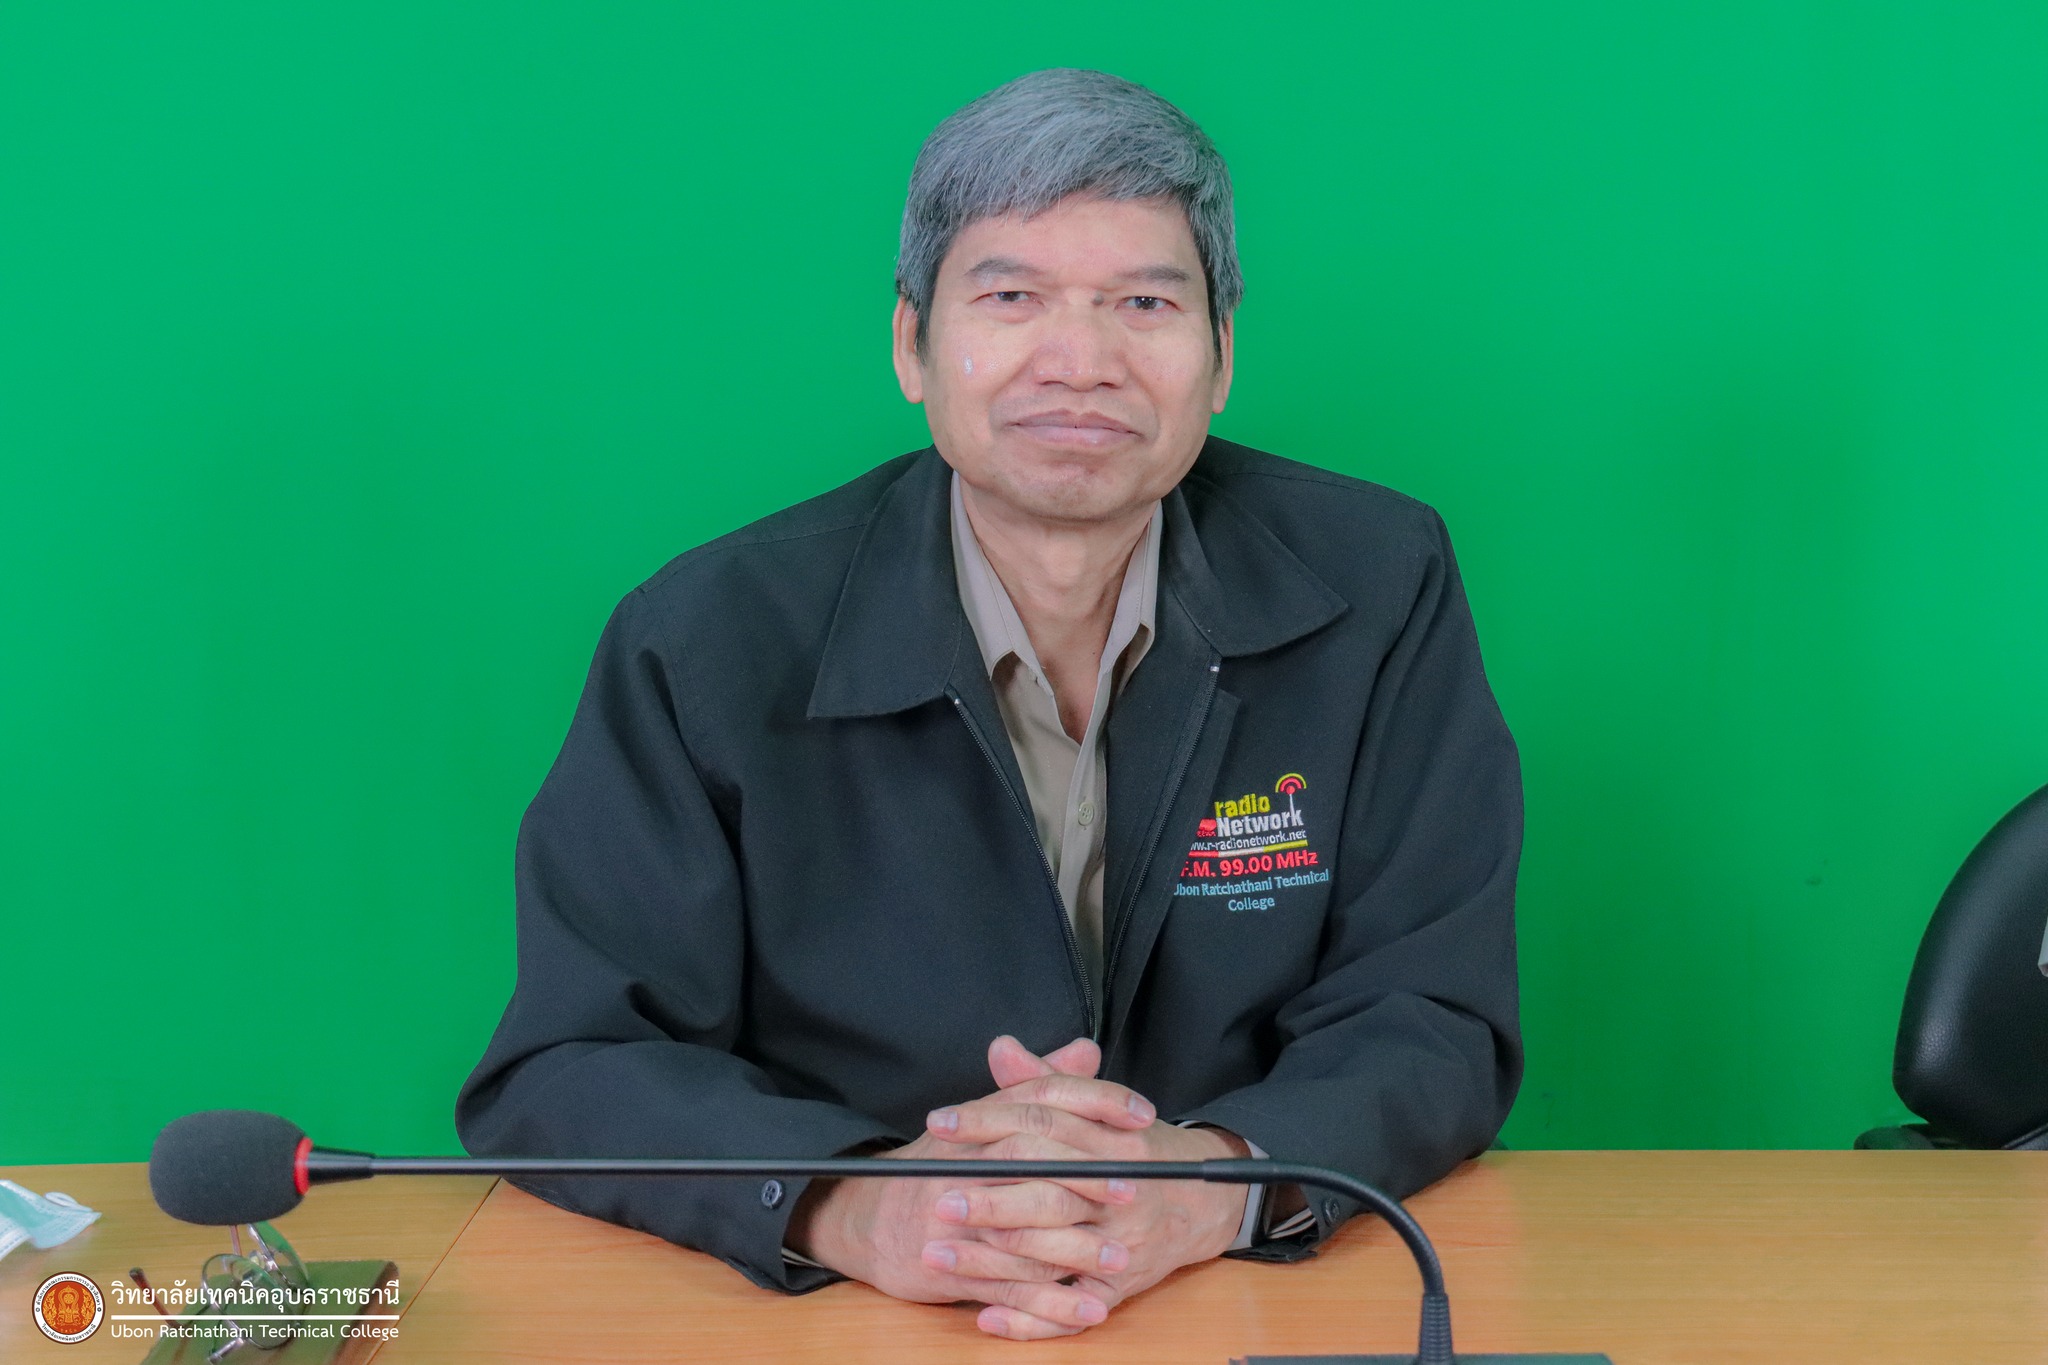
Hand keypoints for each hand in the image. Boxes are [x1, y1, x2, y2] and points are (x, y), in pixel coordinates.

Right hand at [783, 1038, 1123, 1336]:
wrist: (867, 1219)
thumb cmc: (939, 1167)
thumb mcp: (985, 1118)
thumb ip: (1039, 1085)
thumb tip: (1086, 1052)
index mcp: (980, 1125)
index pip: (1041, 1100)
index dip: (1095, 1103)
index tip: (1142, 1114)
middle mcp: (966, 1166)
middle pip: (1032, 1160)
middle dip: (1088, 1176)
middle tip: (1135, 1189)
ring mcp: (957, 1222)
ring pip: (1024, 1231)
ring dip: (1077, 1249)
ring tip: (1122, 1259)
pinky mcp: (953, 1271)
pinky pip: (1008, 1289)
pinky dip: (1051, 1305)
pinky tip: (1090, 1308)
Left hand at [920, 1036, 1251, 1338]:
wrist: (1206, 1203)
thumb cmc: (1140, 1151)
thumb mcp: (1102, 1110)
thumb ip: (1047, 1081)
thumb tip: (1001, 1049)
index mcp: (1112, 1140)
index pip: (1044, 1122)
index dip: (988, 1121)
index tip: (939, 1123)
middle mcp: (1119, 1192)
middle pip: (1047, 1191)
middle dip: (988, 1198)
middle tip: (933, 1196)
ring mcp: (1120, 1244)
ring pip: (1051, 1253)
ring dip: (991, 1260)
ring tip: (938, 1254)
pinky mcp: (1118, 1289)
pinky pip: (1071, 1309)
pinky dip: (1029, 1318)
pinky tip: (985, 1314)